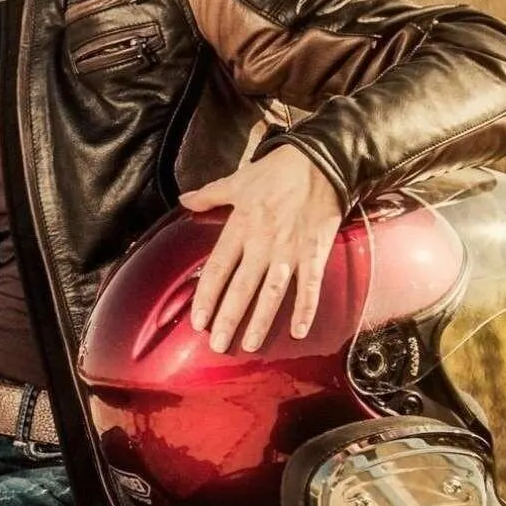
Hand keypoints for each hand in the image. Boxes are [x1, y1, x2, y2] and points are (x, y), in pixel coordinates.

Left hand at [182, 147, 348, 352]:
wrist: (321, 160)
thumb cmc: (276, 170)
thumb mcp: (237, 181)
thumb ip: (209, 196)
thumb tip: (183, 200)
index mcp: (240, 228)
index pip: (217, 270)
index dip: (206, 298)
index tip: (198, 321)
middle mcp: (262, 245)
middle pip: (241, 289)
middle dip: (228, 319)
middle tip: (218, 345)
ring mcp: (290, 252)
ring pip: (272, 294)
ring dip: (261, 321)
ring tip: (250, 344)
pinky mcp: (315, 253)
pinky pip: (310, 286)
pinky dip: (306, 309)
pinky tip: (299, 332)